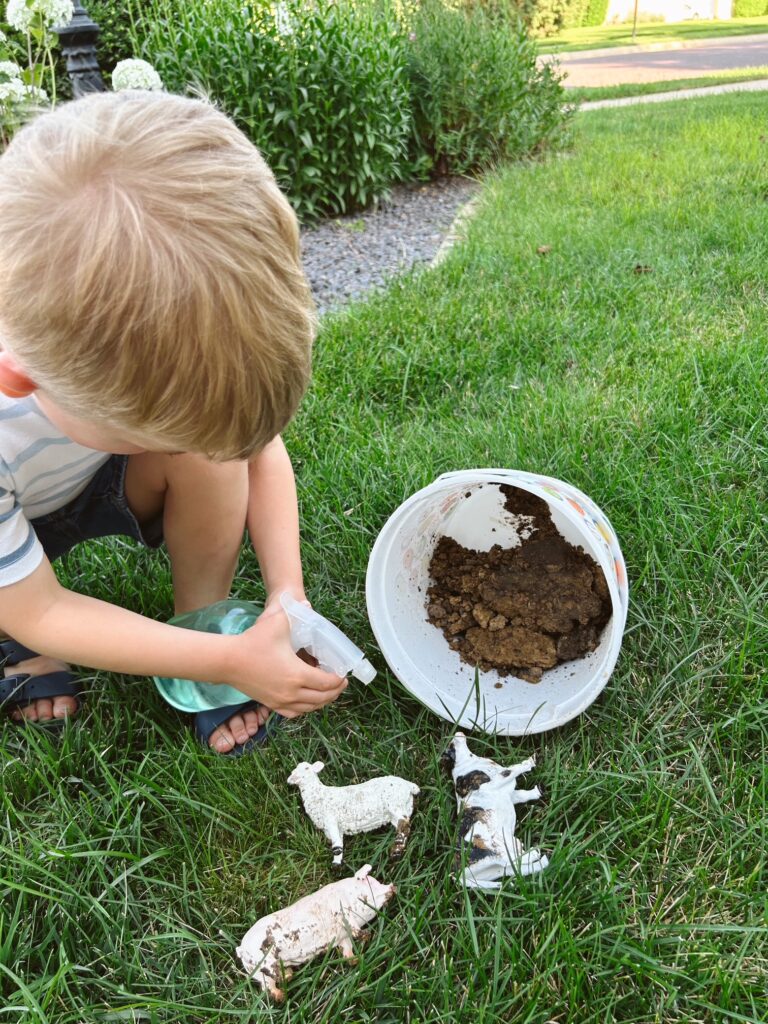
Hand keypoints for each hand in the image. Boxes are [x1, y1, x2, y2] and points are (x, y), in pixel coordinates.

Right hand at [229, 602, 346, 717]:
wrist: (227, 661)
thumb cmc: (252, 642)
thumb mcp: (277, 623)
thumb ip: (295, 612)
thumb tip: (307, 604)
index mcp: (297, 674)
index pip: (327, 683)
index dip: (338, 679)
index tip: (343, 674)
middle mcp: (291, 692)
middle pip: (322, 698)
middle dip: (335, 692)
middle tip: (340, 683)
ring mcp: (280, 701)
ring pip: (309, 708)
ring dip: (322, 702)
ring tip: (328, 692)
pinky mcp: (270, 704)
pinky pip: (294, 712)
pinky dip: (305, 708)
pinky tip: (307, 701)